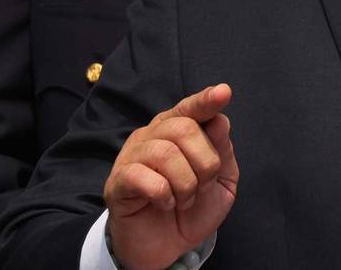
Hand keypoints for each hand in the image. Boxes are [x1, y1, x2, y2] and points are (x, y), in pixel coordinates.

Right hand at [104, 84, 237, 269]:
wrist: (168, 247)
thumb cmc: (192, 208)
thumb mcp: (220, 180)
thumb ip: (221, 149)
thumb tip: (219, 120)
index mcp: (177, 130)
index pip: (191, 108)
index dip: (206, 101)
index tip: (224, 92)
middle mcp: (151, 136)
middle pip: (184, 128)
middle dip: (205, 162)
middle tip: (203, 186)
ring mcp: (131, 157)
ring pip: (165, 152)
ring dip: (186, 183)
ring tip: (185, 200)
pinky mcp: (117, 183)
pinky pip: (144, 177)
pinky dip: (165, 194)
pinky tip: (166, 204)